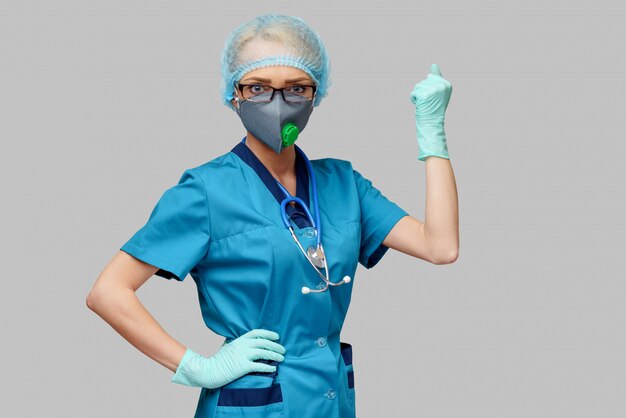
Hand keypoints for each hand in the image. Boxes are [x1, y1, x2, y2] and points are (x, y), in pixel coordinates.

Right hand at [171, 329, 285, 388]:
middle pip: (264, 342)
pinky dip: (268, 367)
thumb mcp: (227, 347)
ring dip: (275, 355)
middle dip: (275, 346)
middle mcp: (243, 346)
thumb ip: (235, 343)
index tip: (277, 336)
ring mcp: (243, 356)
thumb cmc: (217, 360)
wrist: (208, 371)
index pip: (257, 333)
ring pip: (264, 353)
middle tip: (283, 350)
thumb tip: (241, 341)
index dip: (268, 333)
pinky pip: (259, 366)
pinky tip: (274, 368)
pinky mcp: (243, 367)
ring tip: (282, 358)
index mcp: (239, 340)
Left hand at [409, 63, 452, 160]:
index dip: (428, 88)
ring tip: (425, 104)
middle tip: (428, 102)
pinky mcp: (425, 95)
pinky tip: (420, 106)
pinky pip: (413, 93)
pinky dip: (414, 99)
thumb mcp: (437, 92)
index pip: (430, 77)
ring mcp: (433, 90)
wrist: (432, 124)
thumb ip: (436, 77)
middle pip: (423, 81)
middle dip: (422, 91)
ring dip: (418, 96)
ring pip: (417, 86)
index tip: (434, 99)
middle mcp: (442, 86)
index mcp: (447, 84)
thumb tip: (433, 64)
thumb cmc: (434, 109)